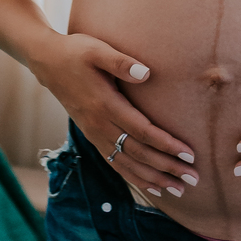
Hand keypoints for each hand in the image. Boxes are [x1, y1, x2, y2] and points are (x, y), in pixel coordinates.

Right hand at [30, 32, 198, 199]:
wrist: (47, 62)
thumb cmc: (76, 52)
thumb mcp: (97, 50)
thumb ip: (121, 62)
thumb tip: (146, 73)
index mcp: (105, 105)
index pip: (142, 131)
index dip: (166, 145)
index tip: (189, 154)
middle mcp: (99, 125)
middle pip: (138, 154)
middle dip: (167, 168)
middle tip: (193, 179)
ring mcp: (94, 134)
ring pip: (127, 165)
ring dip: (154, 179)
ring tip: (179, 190)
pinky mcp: (92, 136)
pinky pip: (115, 164)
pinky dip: (134, 178)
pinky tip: (152, 188)